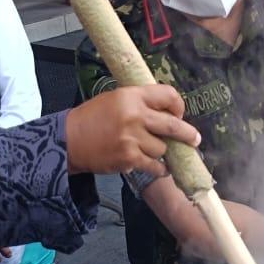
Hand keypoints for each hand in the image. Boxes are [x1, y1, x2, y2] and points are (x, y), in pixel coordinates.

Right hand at [65, 84, 200, 174]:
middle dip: (188, 134)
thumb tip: (169, 113)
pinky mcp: (129, 158)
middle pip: (174, 125)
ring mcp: (133, 138)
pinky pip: (155, 165)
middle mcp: (135, 115)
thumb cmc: (93, 118)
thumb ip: (141, 102)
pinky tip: (159, 167)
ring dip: (161, 152)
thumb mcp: (115, 99)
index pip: (168, 95)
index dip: (178, 106)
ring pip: (163, 148)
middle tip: (194, 139)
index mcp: (132, 96)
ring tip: (152, 151)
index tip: (178, 114)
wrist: (69, 140)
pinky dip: (159, 168)